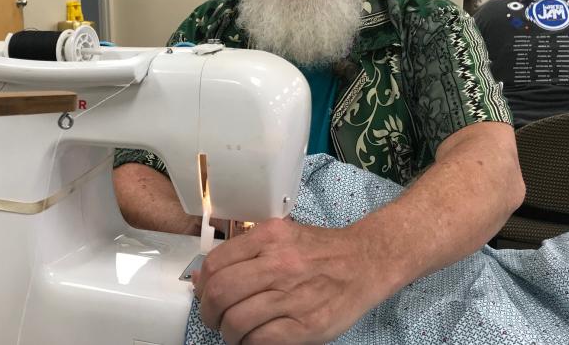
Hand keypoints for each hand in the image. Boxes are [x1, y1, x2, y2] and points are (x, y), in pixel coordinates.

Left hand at [192, 218, 399, 344]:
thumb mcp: (281, 236)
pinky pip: (260, 340)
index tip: (205, 294)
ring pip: (236, 321)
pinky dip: (249, 343)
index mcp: (269, 237)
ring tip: (235, 331)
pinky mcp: (306, 325)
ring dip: (228, 332)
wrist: (365, 262)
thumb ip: (244, 251)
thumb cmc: (320, 251)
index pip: (216, 263)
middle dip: (208, 313)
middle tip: (214, 318)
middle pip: (220, 293)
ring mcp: (294, 296)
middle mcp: (280, 264)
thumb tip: (204, 276)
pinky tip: (254, 338)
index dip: (202, 285)